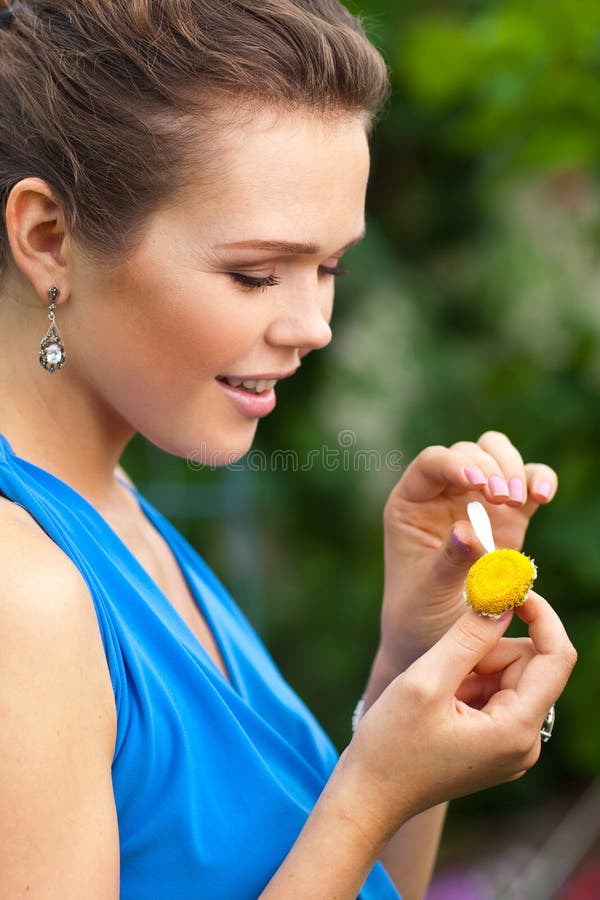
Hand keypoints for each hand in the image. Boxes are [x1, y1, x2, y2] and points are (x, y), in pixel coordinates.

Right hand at [337, 593, 575, 848]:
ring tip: (434, 689)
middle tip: (443, 662)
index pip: (556, 657)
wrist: (368, 796)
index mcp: (517, 729)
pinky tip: (437, 702)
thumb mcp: (427, 680)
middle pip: (527, 664)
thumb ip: (470, 637)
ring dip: (473, 667)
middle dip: (487, 650)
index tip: (508, 589)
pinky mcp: (496, 745)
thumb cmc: (391, 744)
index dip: (540, 615)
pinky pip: (495, 694)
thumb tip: (505, 601)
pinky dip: (468, 684)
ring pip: (508, 675)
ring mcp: (511, 746)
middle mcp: (525, 742)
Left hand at [379, 431, 556, 668]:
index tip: (477, 483)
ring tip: (517, 501)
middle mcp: (441, 495)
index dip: (454, 464)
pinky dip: (539, 480)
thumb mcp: (428, 592)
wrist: (442, 642)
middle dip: (489, 467)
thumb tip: (466, 530)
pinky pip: (527, 482)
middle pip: (469, 451)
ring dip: (513, 469)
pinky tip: (543, 495)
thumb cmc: (420, 616)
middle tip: (501, 499)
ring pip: (497, 455)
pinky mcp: (508, 517)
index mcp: (410, 504)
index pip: (431, 464)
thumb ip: (448, 561)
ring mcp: (476, 502)